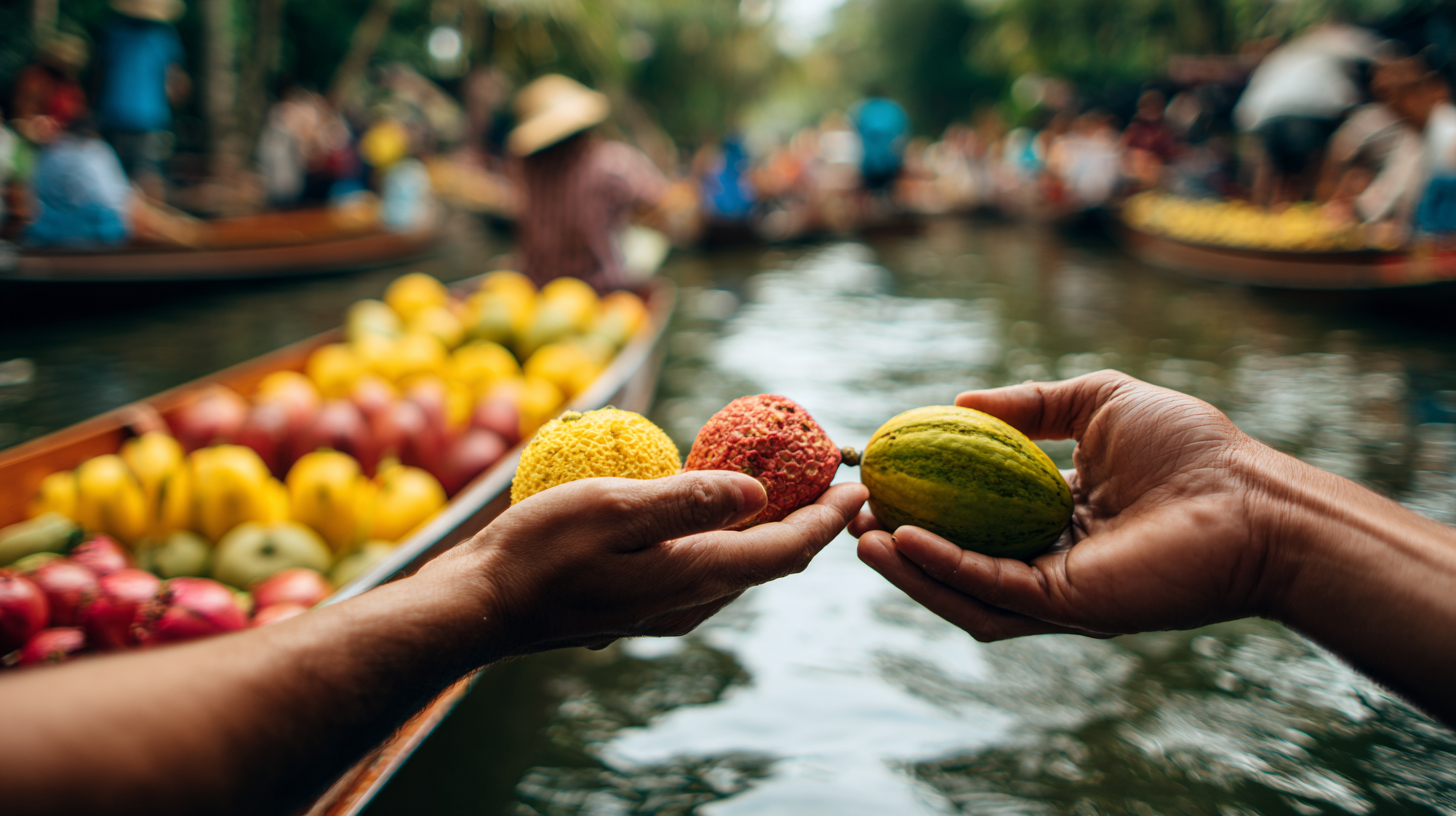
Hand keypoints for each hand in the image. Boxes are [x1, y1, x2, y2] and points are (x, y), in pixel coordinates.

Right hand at [424, 472, 866, 657]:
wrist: (479, 607)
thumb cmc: (537, 552)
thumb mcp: (612, 509)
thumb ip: (688, 501)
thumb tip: (758, 494)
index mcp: (693, 577)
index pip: (785, 550)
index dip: (829, 518)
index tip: (861, 484)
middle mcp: (691, 602)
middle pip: (770, 560)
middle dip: (809, 518)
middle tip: (830, 474)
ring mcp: (666, 609)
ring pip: (740, 566)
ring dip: (770, 526)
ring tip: (787, 481)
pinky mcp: (643, 604)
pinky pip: (707, 567)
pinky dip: (730, 534)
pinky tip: (718, 506)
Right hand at [853, 370, 1296, 640]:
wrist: (1253, 501)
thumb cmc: (1192, 448)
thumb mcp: (1098, 402)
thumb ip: (1031, 403)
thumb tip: (958, 405)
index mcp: (1058, 516)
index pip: (976, 515)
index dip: (925, 498)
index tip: (882, 474)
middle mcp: (1051, 558)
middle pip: (958, 557)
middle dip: (899, 541)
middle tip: (853, 512)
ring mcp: (1057, 589)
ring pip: (963, 588)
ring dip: (907, 567)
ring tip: (859, 535)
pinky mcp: (1068, 606)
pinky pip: (991, 591)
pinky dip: (944, 570)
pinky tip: (905, 539)